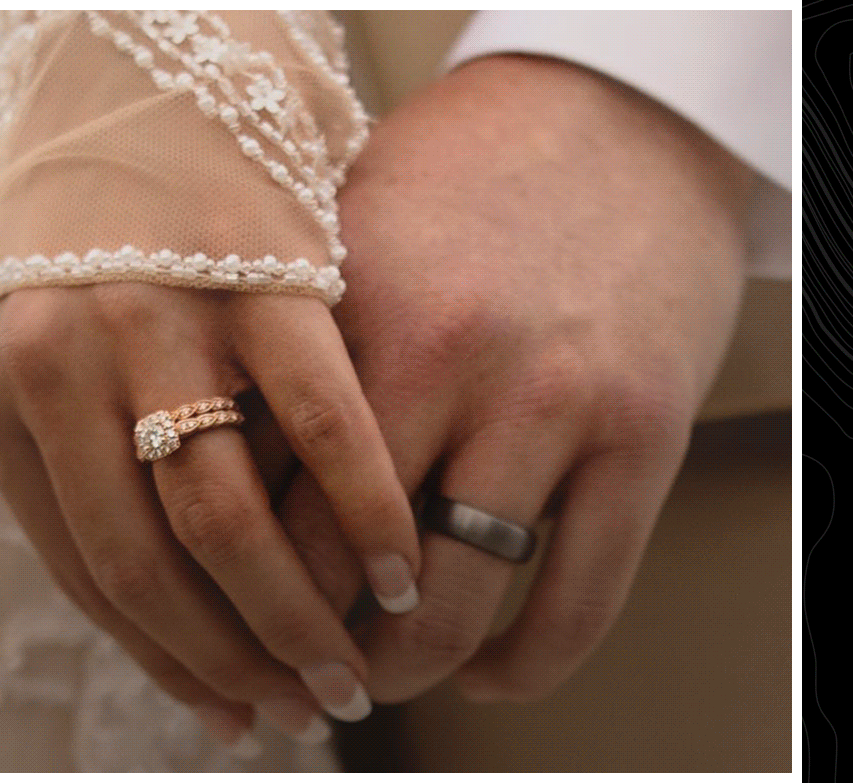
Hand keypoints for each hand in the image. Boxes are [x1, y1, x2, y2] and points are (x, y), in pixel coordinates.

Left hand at [0, 281, 421, 744]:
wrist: (171, 87)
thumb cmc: (120, 247)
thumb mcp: (70, 358)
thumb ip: (98, 473)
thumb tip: (174, 625)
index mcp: (1, 395)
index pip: (90, 577)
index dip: (168, 662)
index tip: (233, 710)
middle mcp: (68, 359)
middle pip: (154, 566)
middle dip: (235, 660)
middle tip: (303, 707)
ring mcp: (173, 316)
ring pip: (231, 520)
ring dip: (299, 615)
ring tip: (354, 669)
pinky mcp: (276, 278)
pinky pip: (326, 428)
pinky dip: (367, 515)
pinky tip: (405, 573)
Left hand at [277, 54, 756, 701]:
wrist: (621, 119)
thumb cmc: (466, 178)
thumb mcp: (355, 226)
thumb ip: (288, 339)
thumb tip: (213, 465)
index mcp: (358, 304)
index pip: (257, 483)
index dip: (224, 573)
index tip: (215, 610)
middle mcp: (451, 358)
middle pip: (334, 561)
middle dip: (298, 640)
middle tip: (284, 664)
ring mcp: (555, 402)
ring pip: (451, 605)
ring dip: (403, 668)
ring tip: (377, 676)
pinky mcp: (643, 436)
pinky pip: (576, 601)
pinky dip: (523, 667)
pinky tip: (487, 674)